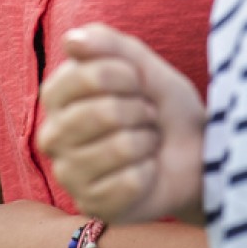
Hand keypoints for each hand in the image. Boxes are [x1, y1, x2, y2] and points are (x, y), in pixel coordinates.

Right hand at [38, 24, 205, 224]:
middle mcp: (52, 134)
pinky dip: (150, 173)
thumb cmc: (160, 105)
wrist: (194, 153)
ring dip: (147, 143)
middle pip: (103, 113)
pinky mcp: (92, 205)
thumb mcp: (139, 62)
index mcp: (54, 95)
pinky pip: (130, 182)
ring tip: (147, 144)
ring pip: (119, 147)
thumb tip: (71, 42)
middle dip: (140, 112)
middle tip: (146, 118)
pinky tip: (147, 172)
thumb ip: (105, 42)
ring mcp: (68, 173)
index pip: (86, 76)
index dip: (125, 76)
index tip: (137, 83)